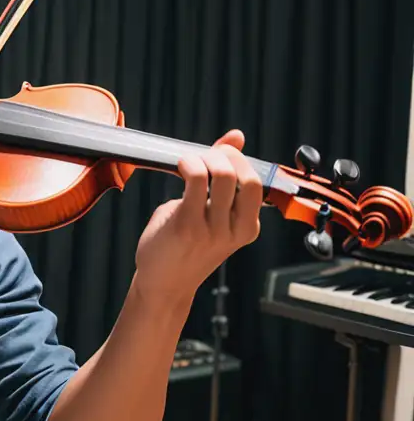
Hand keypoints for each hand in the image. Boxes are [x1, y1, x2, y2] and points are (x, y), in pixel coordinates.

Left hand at [134, 129, 263, 307]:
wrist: (163, 284)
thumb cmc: (184, 245)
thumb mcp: (209, 212)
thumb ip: (221, 176)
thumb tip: (237, 135)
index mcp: (248, 227)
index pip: (256, 182)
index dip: (236, 159)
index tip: (217, 154)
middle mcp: (235, 229)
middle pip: (245, 176)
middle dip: (224, 156)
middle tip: (202, 157)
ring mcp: (213, 230)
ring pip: (221, 174)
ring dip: (202, 159)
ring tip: (187, 165)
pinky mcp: (187, 226)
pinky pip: (196, 180)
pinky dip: (188, 164)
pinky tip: (179, 167)